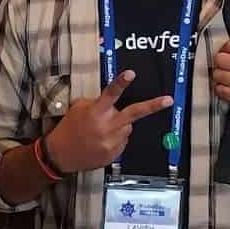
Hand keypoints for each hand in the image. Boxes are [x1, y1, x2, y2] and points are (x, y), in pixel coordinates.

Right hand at [47, 71, 172, 173]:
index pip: (110, 94)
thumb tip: (112, 102)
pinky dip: (116, 138)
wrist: (61, 155)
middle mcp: (106, 126)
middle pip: (134, 113)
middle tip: (168, 100)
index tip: (130, 74)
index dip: (121, 83)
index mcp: (96, 112)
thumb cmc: (69, 128)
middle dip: (153, 106)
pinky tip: (102, 141)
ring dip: (120, 125)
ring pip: (128, 127)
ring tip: (102, 130)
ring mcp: (112, 142)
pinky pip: (123, 141)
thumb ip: (97, 103)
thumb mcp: (78, 109)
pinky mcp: (114, 154)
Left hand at [212, 38, 229, 120]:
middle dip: (219, 62)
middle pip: (220, 58)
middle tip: (222, 66)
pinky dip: (220, 89)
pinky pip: (219, 89)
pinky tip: (227, 88)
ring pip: (217, 74)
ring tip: (224, 78)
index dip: (225, 48)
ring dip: (218, 77)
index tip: (225, 53)